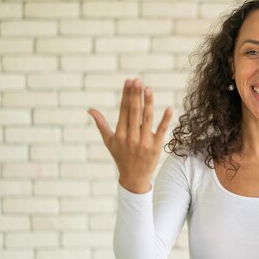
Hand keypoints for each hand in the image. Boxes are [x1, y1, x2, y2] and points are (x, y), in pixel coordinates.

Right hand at [87, 78, 172, 193]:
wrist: (134, 178)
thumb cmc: (121, 157)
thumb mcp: (109, 141)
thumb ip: (101, 124)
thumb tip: (90, 110)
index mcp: (120, 134)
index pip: (124, 110)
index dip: (126, 95)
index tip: (129, 81)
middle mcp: (131, 137)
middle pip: (134, 112)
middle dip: (135, 95)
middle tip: (138, 80)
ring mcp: (144, 142)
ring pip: (147, 119)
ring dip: (148, 103)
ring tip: (148, 89)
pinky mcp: (156, 146)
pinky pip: (162, 131)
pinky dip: (165, 120)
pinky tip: (169, 108)